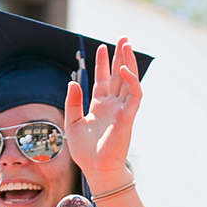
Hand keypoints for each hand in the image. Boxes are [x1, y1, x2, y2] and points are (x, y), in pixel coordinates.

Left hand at [64, 38, 142, 186]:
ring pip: (129, 80)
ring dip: (128, 62)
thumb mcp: (72, 123)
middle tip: (123, 38)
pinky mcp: (128, 116)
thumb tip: (73, 82)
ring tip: (127, 45)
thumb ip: (73, 102)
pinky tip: (123, 69)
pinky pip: (134, 95)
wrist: (96, 168)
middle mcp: (112, 105)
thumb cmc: (85, 151)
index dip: (103, 63)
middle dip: (120, 56)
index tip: (102, 47)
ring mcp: (122, 109)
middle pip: (118, 75)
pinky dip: (131, 81)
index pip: (103, 79)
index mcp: (99, 106)